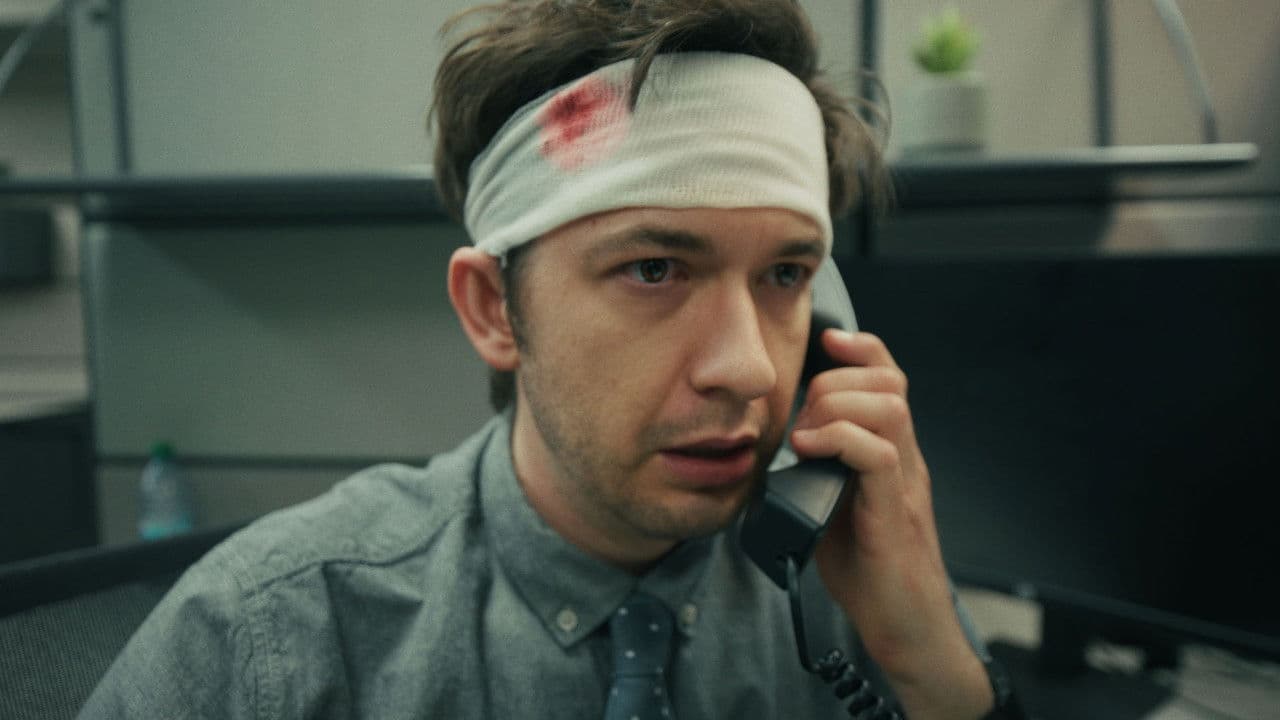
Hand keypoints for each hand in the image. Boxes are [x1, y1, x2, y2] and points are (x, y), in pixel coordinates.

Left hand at [791, 330, 991, 719]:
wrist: (905, 628)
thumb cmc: (870, 572)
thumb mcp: (834, 506)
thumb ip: (817, 472)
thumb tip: (772, 448)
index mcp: (892, 454)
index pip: (890, 380)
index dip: (862, 350)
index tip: (828, 340)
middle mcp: (905, 461)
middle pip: (888, 383)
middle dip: (836, 382)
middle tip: (804, 419)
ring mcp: (904, 486)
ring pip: (888, 408)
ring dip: (837, 407)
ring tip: (807, 436)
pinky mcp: (894, 516)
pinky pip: (881, 456)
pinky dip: (841, 440)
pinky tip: (810, 451)